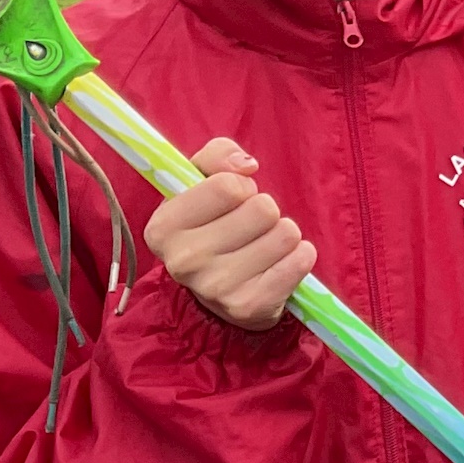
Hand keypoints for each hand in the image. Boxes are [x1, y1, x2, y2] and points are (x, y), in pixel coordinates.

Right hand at [144, 136, 315, 330]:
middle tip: (251, 226)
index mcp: (163, 227)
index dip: (241, 185)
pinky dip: (300, 255)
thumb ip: (218, 155)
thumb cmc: (212, 223)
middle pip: (262, 209)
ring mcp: (216, 288)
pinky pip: (300, 261)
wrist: (222, 291)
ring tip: (264, 244)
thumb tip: (246, 166)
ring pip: (285, 233)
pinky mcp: (249, 307)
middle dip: (265, 209)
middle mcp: (183, 261)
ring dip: (283, 233)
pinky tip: (282, 262)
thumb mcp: (202, 181)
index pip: (227, 186)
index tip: (234, 199)